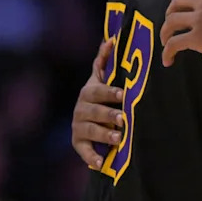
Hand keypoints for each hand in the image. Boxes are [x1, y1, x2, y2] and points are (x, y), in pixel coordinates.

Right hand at [71, 39, 124, 168]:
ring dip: (103, 134)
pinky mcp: (78, 143)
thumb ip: (105, 61)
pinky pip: (83, 150)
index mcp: (89, 92)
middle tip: (123, 119)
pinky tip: (99, 163)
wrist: (92, 120)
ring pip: (89, 130)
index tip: (123, 94)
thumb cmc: (104, 96)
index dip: (109, 92)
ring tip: (118, 138)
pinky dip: (91, 157)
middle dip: (108, 114)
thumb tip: (112, 37)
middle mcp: (81, 108)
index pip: (97, 91)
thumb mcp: (103, 79)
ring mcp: (78, 126)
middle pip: (93, 111)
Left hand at [161, 0, 201, 72]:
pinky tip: (168, 61)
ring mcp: (200, 20)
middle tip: (171, 25)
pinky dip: (167, 52)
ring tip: (166, 43)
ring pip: (171, 22)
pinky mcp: (197, 39)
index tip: (190, 15)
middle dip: (171, 13)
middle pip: (177, 2)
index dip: (190, 4)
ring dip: (165, 32)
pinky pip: (174, 43)